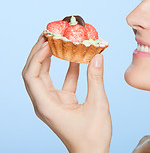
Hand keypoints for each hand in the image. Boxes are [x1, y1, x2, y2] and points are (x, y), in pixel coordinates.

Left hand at [22, 35, 111, 152]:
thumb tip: (97, 56)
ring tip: (58, 40)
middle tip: (49, 33)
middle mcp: (45, 103)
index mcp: (47, 105)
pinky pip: (61, 81)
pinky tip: (76, 57)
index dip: (37, 55)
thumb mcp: (97, 105)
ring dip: (51, 58)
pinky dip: (67, 68)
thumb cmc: (93, 135)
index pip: (32, 75)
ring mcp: (53, 102)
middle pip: (34, 72)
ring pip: (45, 75)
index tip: (48, 40)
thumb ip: (96, 79)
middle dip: (40, 52)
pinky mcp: (62, 102)